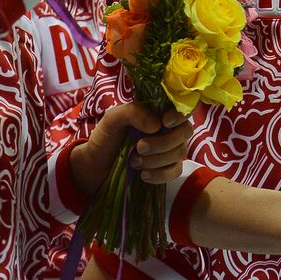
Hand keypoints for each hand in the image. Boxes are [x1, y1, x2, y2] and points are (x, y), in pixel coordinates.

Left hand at [70, 105, 192, 192]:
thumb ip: (133, 112)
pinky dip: (160, 174)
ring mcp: (170, 149)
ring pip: (180, 152)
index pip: (182, 107)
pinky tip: (143, 174)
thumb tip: (157, 125)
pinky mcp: (167, 169)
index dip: (179, 114)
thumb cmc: (105, 138)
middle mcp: (168, 129)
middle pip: (185, 131)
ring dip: (157, 159)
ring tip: (134, 162)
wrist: (95, 166)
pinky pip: (175, 171)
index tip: (165, 121)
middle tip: (140, 147)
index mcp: (157, 111)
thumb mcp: (112, 119)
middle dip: (164, 142)